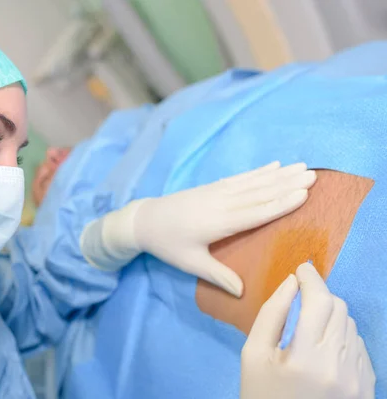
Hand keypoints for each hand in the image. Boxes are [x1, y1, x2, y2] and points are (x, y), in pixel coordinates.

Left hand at [133, 161, 315, 295]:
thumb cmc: (167, 244)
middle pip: (260, 193)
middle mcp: (221, 203)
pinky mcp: (212, 187)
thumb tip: (242, 293)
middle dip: (287, 184)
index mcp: (218, 222)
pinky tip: (273, 165)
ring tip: (302, 166)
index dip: (280, 203)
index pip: (256, 212)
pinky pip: (239, 178)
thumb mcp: (190, 263)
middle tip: (314, 175)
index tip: (303, 193)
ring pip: (253, 182)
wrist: (144, 220)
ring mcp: (216, 192)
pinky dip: (258, 171)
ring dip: (278, 174)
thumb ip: (217, 275)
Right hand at [241, 263, 375, 398]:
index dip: (311, 279)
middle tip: (301, 298)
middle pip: (339, 309)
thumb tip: (291, 282)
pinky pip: (359, 346)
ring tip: (309, 330)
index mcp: (305, 359)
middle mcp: (339, 367)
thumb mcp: (253, 355)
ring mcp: (358, 380)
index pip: (319, 302)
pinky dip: (341, 337)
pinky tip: (323, 349)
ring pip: (351, 325)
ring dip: (331, 317)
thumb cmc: (261, 395)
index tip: (302, 269)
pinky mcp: (367, 388)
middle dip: (319, 296)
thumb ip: (271, 314)